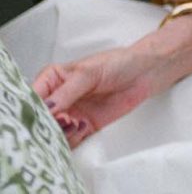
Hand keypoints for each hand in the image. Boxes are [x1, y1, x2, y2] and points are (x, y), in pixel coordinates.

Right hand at [33, 47, 155, 147]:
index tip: (46, 112)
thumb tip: (47, 107)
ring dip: (60, 133)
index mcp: (52, 80)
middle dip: (47, 123)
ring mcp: (70, 114)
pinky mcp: (84, 127)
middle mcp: (57, 99)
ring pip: (53, 132)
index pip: (33, 97)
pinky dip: (72, 140)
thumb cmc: (118, 63)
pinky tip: (83, 127)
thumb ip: (67, 91)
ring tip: (74, 123)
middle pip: (40, 119)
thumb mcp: (89, 72)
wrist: (145, 72)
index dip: (35, 107)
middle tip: (62, 119)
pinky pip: (70, 140)